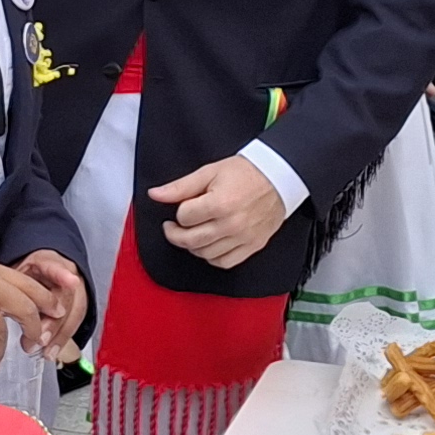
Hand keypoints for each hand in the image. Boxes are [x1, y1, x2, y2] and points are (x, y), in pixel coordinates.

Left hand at [15, 248, 88, 349]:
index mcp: (46, 261)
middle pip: (65, 297)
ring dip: (59, 335)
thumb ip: (9, 287)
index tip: (71, 281)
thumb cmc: (25, 275)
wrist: (38, 272)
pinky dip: (62, 339)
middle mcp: (66, 273)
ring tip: (46, 351)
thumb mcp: (14, 274)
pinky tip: (53, 350)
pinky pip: (74, 322)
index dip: (63, 274)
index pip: (56, 265)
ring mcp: (75, 288)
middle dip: (54, 321)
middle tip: (39, 338)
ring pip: (74, 312)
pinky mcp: (78, 304)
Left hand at [149, 153, 288, 269]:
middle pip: (191, 240)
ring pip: (205, 254)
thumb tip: (156, 194)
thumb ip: (180, 186)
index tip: (181, 208)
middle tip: (173, 226)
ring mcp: (243, 237)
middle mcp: (232, 224)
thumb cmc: (247, 173)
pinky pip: (225, 262)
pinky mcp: (252, 246)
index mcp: (220, 203)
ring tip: (193, 233)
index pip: (184, 217)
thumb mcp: (209, 172)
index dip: (179, 212)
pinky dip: (212, 257)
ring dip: (193, 246)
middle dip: (175, 234)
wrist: (279, 177)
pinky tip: (209, 244)